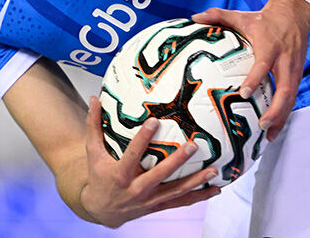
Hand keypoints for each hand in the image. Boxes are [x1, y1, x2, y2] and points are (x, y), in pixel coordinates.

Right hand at [80, 96, 220, 227]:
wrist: (102, 210)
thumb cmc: (99, 177)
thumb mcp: (94, 152)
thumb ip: (94, 126)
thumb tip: (94, 99)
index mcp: (120, 174)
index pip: (133, 154)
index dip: (143, 138)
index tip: (154, 121)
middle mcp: (136, 189)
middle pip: (160, 174)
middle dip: (177, 161)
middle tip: (194, 145)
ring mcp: (149, 200)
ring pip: (175, 191)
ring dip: (195, 182)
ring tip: (213, 170)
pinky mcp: (158, 206)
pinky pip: (180, 202)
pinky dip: (198, 197)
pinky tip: (215, 190)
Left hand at [191, 0, 309, 141]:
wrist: (294, 14)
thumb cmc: (263, 18)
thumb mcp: (242, 15)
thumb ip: (218, 15)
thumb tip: (194, 17)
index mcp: (269, 45)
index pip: (263, 64)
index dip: (255, 79)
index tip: (244, 93)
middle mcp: (284, 59)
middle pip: (285, 87)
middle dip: (275, 109)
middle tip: (261, 125)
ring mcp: (294, 68)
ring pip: (291, 96)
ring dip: (281, 117)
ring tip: (268, 135)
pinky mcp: (298, 74)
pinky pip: (293, 97)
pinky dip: (285, 114)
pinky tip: (274, 128)